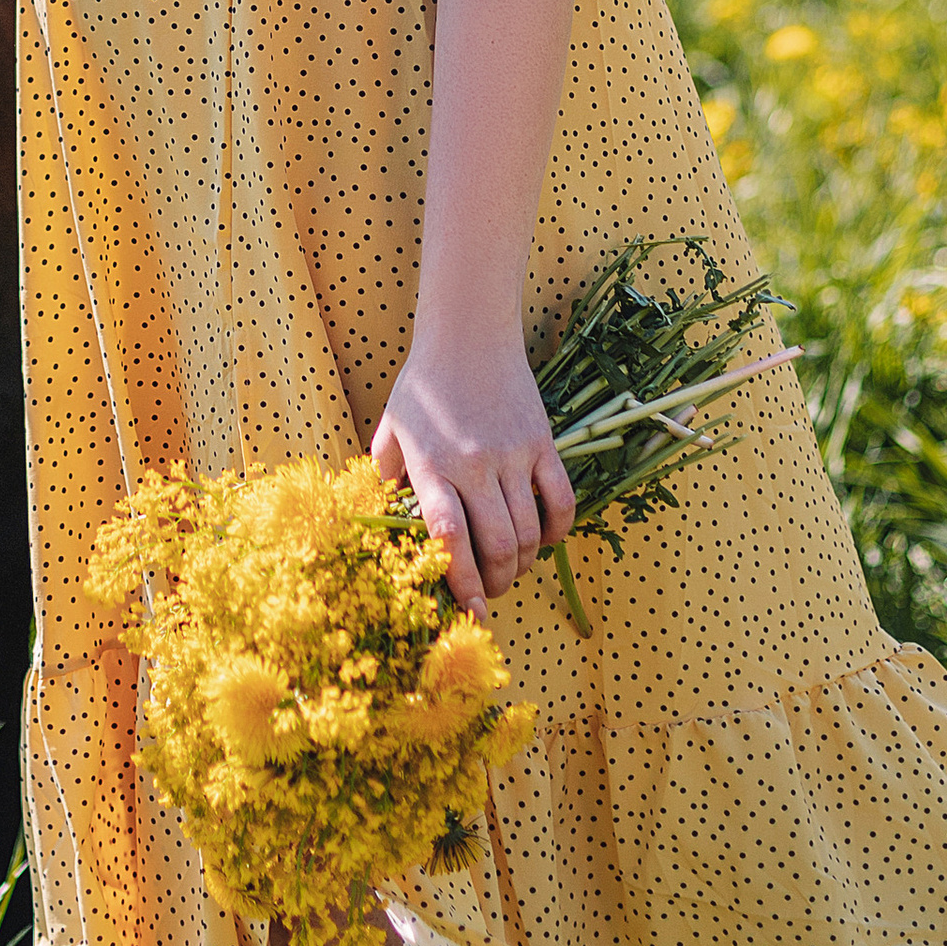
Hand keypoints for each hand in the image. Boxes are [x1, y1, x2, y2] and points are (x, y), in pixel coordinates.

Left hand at [373, 336, 575, 613]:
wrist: (469, 336)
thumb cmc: (424, 387)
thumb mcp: (392, 431)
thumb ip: (386, 478)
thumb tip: (387, 523)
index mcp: (431, 466)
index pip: (448, 536)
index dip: (461, 580)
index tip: (470, 609)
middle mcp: (473, 465)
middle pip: (498, 545)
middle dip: (498, 582)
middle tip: (491, 591)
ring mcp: (512, 455)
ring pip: (529, 531)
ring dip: (525, 563)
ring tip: (514, 569)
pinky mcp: (542, 443)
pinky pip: (560, 499)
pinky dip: (558, 530)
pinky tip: (545, 539)